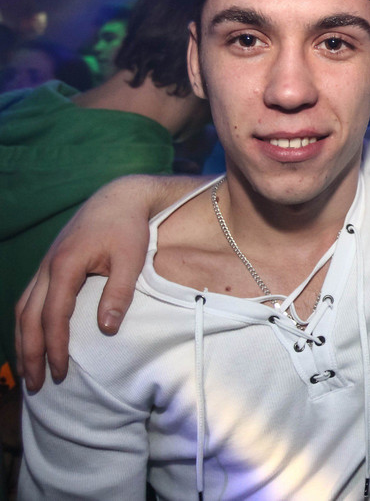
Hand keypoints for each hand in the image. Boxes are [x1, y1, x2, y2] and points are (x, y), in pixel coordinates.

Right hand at [15, 175, 200, 390]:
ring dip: (22, 340)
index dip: (54, 347)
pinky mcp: (49, 266)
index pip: (53, 316)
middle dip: (29, 353)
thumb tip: (106, 329)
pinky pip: (29, 299)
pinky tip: (31, 339)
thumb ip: (119, 293)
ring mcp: (45, 266)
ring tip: (27, 370)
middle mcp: (47, 267)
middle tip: (34, 385)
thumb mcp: (131, 259)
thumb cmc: (127, 228)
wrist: (118, 199)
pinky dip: (26, 323)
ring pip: (22, 309)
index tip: (62, 373)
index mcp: (65, 266)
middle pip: (28, 317)